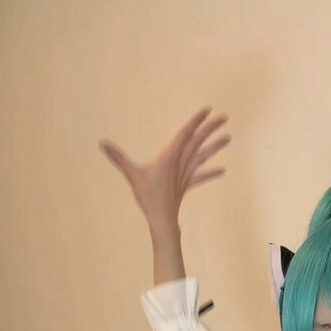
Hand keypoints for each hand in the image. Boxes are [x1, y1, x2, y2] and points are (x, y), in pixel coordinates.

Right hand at [99, 106, 230, 230]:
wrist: (162, 220)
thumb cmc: (148, 197)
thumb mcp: (132, 175)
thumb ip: (118, 158)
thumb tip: (102, 143)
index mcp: (170, 157)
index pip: (185, 134)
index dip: (196, 121)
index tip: (207, 111)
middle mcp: (181, 163)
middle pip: (198, 142)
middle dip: (210, 129)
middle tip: (224, 117)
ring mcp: (186, 175)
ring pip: (203, 157)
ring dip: (216, 147)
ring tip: (228, 137)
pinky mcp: (186, 185)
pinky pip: (201, 177)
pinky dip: (211, 173)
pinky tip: (223, 170)